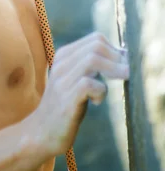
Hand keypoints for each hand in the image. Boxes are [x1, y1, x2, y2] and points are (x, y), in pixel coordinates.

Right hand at [23, 32, 128, 157]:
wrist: (42, 132)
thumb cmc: (66, 105)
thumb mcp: (76, 79)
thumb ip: (92, 66)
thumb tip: (122, 56)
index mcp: (64, 55)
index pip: (96, 39)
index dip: (115, 50)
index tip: (123, 65)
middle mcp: (61, 63)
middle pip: (96, 46)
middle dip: (117, 58)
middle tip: (127, 74)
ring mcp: (62, 80)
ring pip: (92, 59)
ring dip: (114, 70)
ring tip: (121, 81)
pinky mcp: (66, 99)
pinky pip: (88, 84)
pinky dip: (100, 91)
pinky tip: (96, 102)